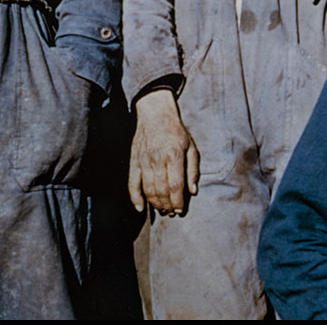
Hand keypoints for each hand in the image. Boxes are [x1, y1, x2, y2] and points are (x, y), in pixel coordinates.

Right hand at [128, 88, 199, 214]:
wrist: (155, 115)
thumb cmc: (176, 132)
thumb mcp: (191, 147)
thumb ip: (193, 169)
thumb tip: (193, 191)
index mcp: (174, 155)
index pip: (175, 186)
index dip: (177, 202)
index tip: (180, 210)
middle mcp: (158, 159)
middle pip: (161, 191)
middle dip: (167, 206)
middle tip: (172, 212)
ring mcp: (144, 161)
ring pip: (148, 190)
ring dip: (155, 204)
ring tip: (162, 209)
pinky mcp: (134, 161)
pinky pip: (132, 183)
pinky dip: (135, 197)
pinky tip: (141, 208)